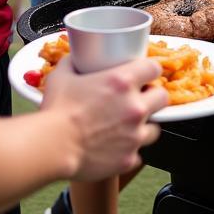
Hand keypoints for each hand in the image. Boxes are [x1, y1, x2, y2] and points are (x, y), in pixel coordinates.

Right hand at [42, 55, 167, 180]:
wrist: (51, 146)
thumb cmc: (55, 111)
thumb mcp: (62, 75)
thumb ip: (73, 62)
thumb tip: (75, 56)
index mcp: (122, 81)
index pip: (154, 68)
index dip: (150, 70)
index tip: (145, 74)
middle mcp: (134, 106)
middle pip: (162, 97)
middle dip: (153, 97)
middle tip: (140, 99)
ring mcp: (134, 134)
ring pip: (155, 128)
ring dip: (144, 126)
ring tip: (129, 127)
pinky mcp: (128, 158)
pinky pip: (138, 154)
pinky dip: (129, 151)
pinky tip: (117, 147)